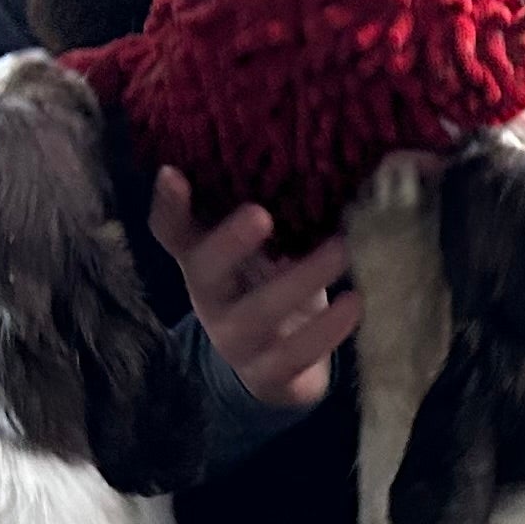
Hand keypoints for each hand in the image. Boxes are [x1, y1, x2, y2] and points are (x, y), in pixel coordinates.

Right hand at [153, 168, 359, 408]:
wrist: (284, 366)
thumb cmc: (275, 283)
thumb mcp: (270, 245)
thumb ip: (279, 207)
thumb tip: (326, 150)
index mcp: (203, 258)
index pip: (171, 231)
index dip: (169, 206)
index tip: (173, 173)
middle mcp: (211, 297)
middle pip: (205, 269)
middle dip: (228, 242)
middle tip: (260, 214)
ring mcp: (235, 339)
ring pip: (256, 314)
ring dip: (300, 279)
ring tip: (342, 248)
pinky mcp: (267, 373)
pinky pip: (293, 355)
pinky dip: (326, 330)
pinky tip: (355, 303)